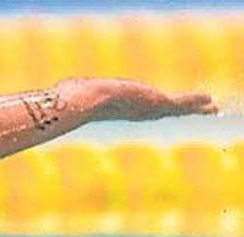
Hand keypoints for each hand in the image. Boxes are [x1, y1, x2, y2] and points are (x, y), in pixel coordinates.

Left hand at [64, 78, 217, 120]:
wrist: (85, 102)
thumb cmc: (73, 100)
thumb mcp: (77, 93)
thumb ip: (71, 94)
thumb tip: (56, 94)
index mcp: (121, 110)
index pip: (142, 110)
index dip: (155, 109)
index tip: (164, 109)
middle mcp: (135, 112)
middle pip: (164, 111)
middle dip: (180, 110)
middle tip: (198, 111)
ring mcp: (147, 110)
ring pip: (176, 108)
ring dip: (193, 107)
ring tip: (210, 107)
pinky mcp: (156, 105)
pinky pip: (182, 104)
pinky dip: (195, 102)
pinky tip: (209, 102)